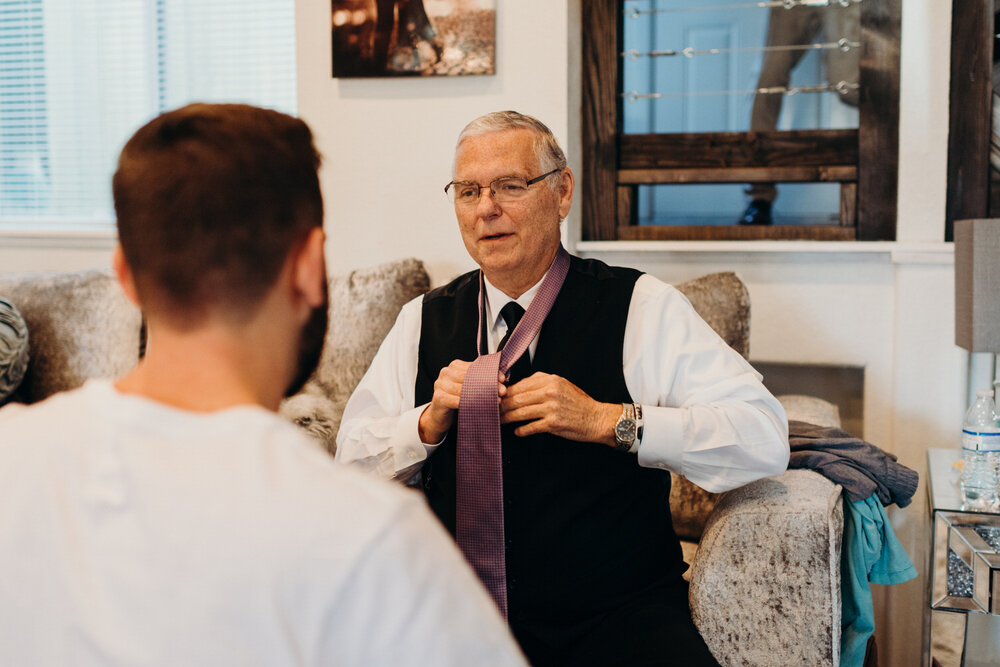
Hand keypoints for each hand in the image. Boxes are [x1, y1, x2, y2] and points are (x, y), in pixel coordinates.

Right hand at [418, 359, 504, 443]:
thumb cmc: (455, 401)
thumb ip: (480, 381)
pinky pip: (456, 400)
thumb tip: (501, 379)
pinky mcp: (438, 398)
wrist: (439, 417)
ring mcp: (440, 384)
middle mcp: (446, 373)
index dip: (490, 373)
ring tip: (494, 400)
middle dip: (488, 384)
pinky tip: (479, 407)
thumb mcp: (469, 388)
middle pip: (470, 377)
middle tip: (501, 391)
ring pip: (464, 389)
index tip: (502, 379)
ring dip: (481, 396)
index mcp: (454, 366)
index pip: (474, 366)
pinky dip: (469, 404)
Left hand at [499, 372, 620, 445]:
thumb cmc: (579, 403)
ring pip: (520, 412)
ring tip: (499, 421)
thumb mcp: (562, 385)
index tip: (497, 397)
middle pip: (517, 398)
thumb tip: (518, 387)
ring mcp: (551, 408)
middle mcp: (549, 392)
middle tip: (491, 410)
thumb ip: (541, 383)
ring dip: (507, 418)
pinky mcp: (553, 423)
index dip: (506, 392)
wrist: (597, 418)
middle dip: (502, 405)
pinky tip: (517, 432)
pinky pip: (530, 427)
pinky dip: (521, 430)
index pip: (520, 385)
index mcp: (550, 380)